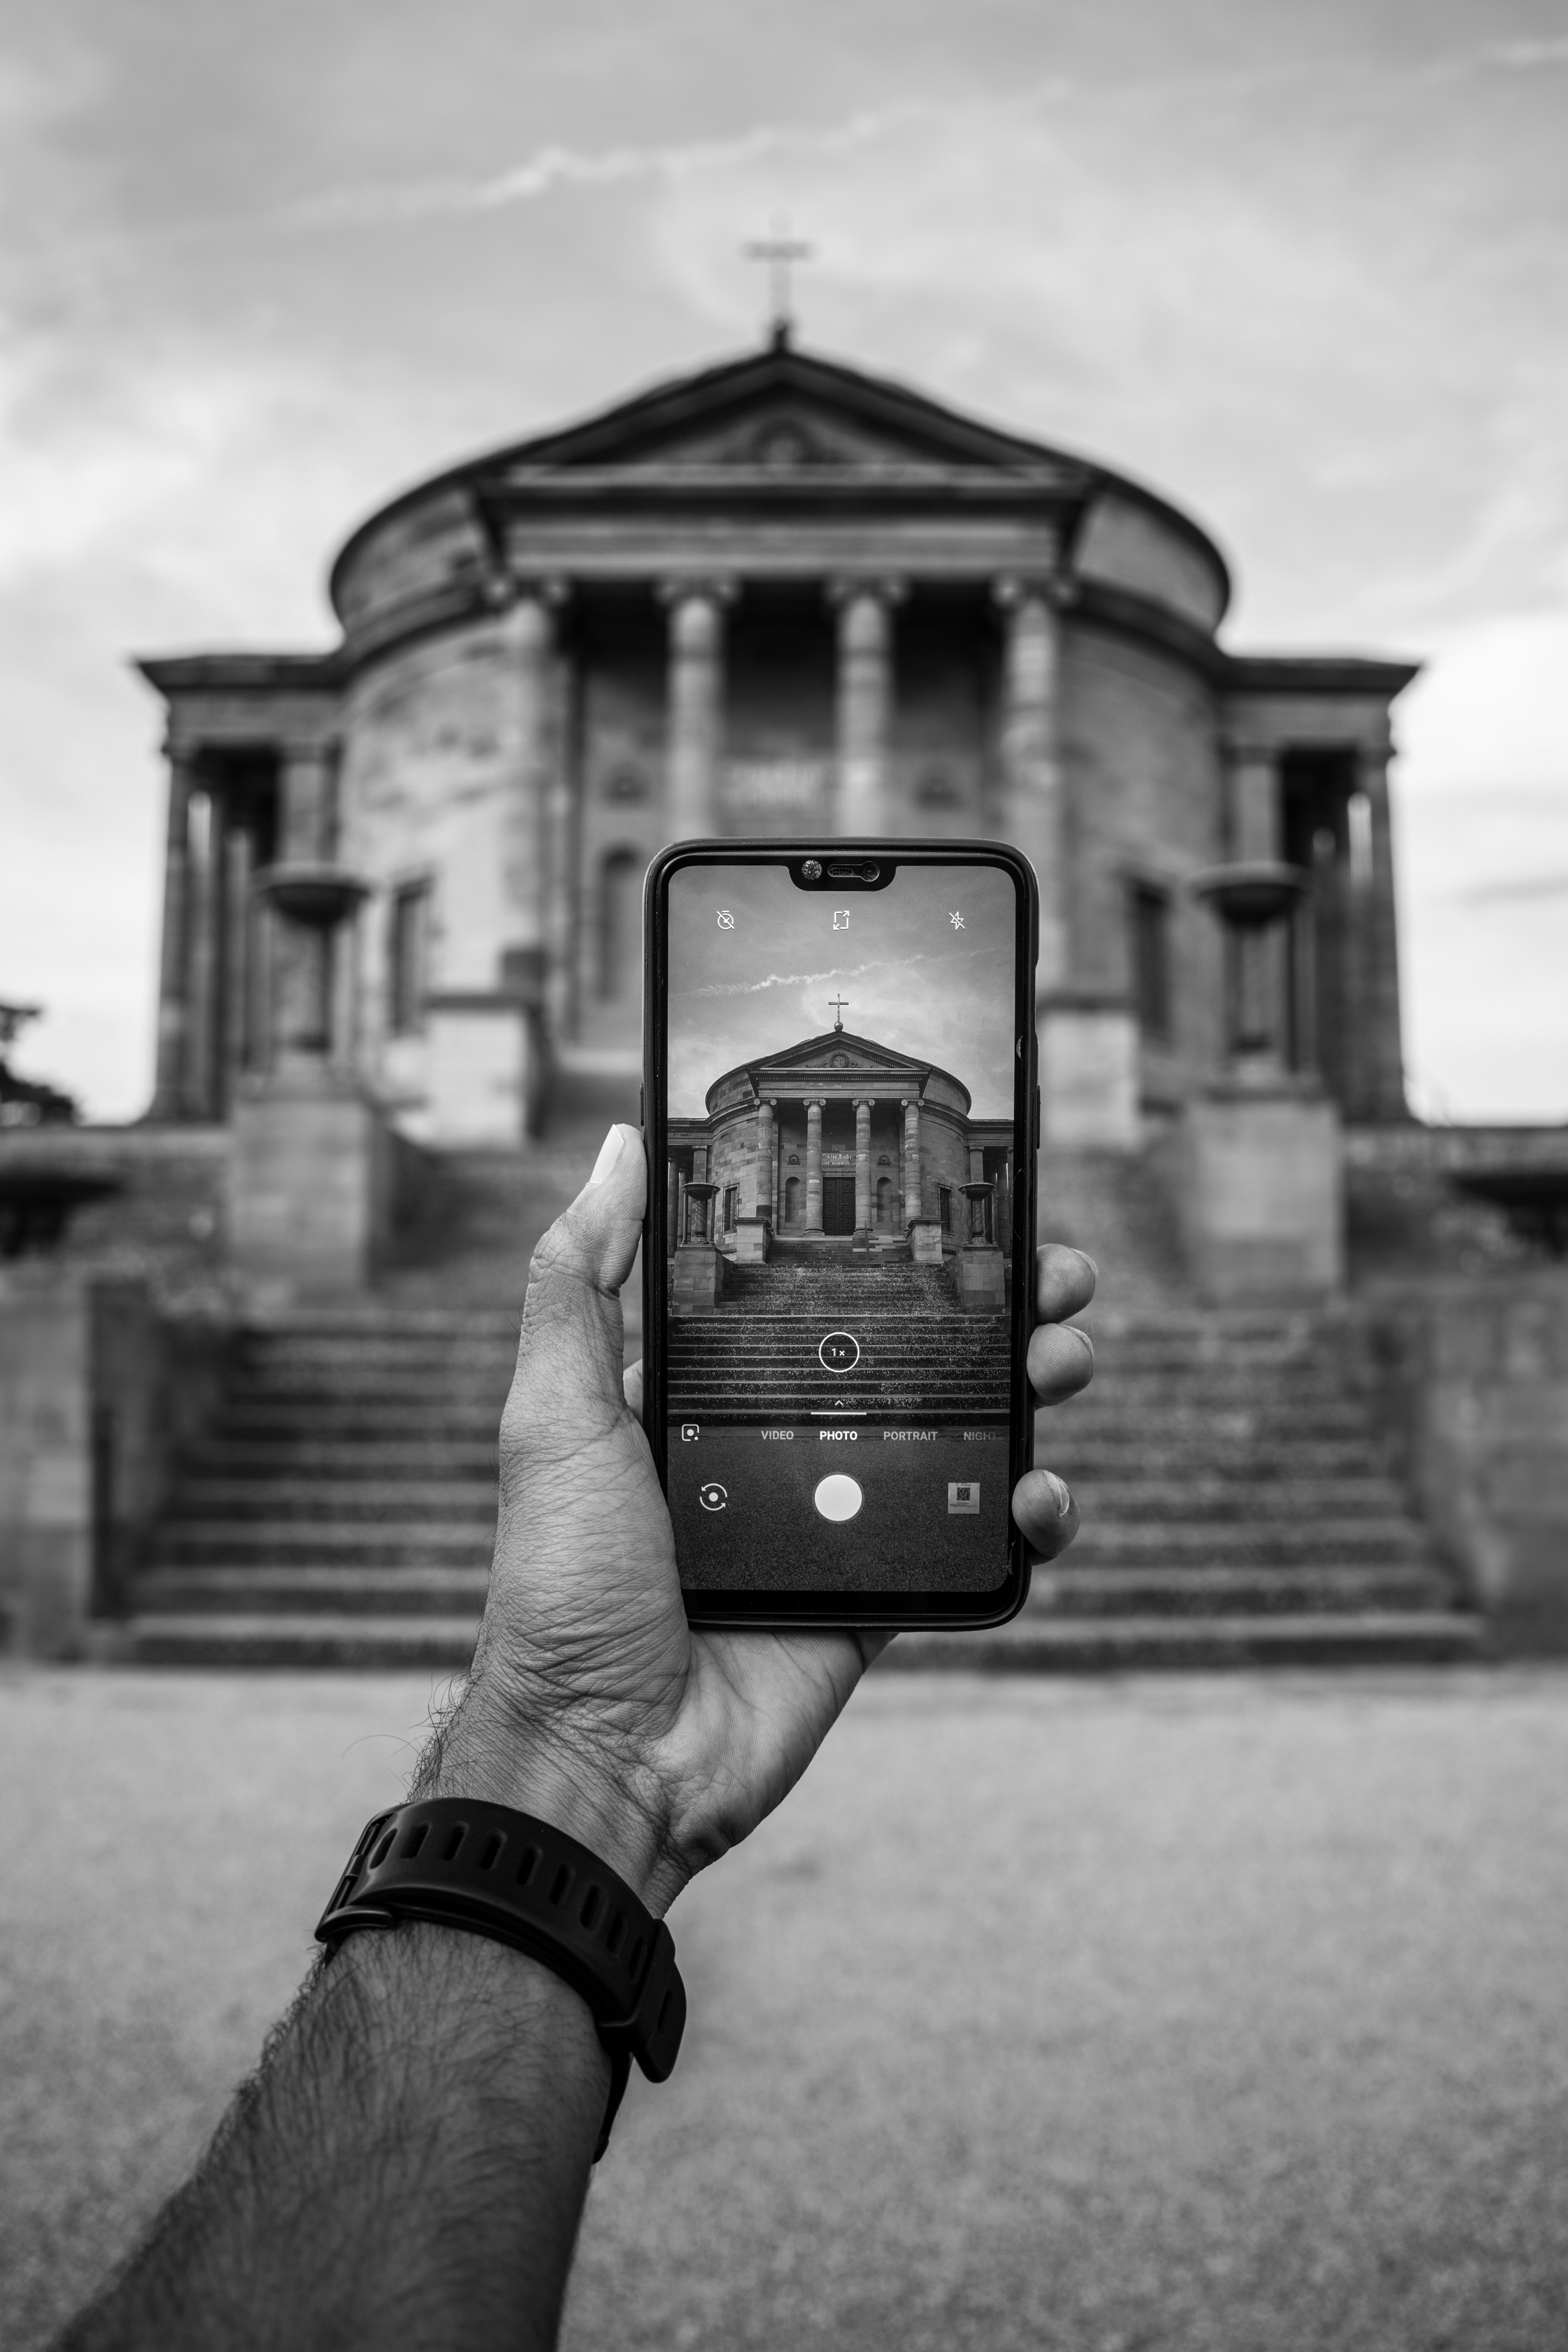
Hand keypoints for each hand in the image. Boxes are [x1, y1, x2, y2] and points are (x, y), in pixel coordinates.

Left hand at [418, 1126, 1096, 1915]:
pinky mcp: (880, 1591)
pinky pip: (973, 1539)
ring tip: (1065, 1358)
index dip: (886, 1235)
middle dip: (996, 1301)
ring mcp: (839, 1514)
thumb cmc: (563, 1585)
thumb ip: (581, 1283)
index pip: (815, 1285)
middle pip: (913, 1346)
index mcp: (708, 1387)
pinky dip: (1026, 1510)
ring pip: (961, 1429)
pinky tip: (1041, 1488)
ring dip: (1030, 1386)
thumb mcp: (551, 1416)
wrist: (605, 1753)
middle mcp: (781, 1437)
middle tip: (1052, 1272)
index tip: (955, 1187)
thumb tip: (619, 1146)